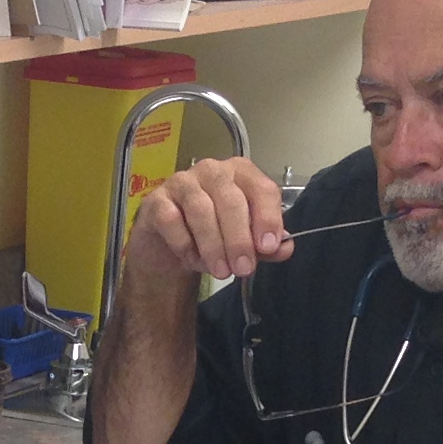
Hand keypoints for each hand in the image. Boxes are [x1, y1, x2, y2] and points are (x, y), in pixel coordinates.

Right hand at [126, 157, 296, 285]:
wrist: (168, 247)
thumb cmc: (211, 236)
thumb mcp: (244, 243)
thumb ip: (266, 246)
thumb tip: (286, 248)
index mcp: (241, 174)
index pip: (261, 188)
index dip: (267, 218)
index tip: (268, 247)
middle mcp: (212, 171)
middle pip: (231, 200)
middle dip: (239, 238)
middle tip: (243, 269)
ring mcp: (182, 182)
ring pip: (201, 209)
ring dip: (213, 245)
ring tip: (220, 272)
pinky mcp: (156, 200)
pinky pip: (171, 219)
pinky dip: (183, 243)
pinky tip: (190, 259)